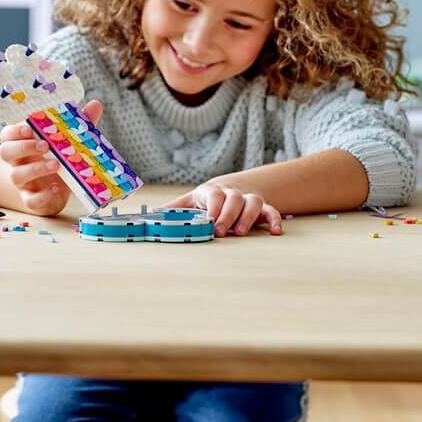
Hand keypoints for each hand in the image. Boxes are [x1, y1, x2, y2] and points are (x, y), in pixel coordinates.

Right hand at [0, 100, 102, 216]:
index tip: (29, 128)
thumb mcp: (68, 140)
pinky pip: (30, 200)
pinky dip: (43, 195)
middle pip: (5, 152)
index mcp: (23, 143)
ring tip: (56, 164)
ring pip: (16, 176)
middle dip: (22, 147)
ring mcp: (23, 182)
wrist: (59, 188)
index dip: (14, 131)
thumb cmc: (59, 157)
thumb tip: (95, 104)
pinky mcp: (31, 199)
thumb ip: (77, 124)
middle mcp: (18, 161)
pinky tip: (57, 188)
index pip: (7, 134)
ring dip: (35, 169)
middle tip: (45, 145)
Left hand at [166, 182, 282, 237]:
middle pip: (234, 198)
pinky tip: (275, 233)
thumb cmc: (205, 201)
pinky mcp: (262, 209)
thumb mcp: (188, 202)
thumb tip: (145, 216)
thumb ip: (170, 210)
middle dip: (228, 215)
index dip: (213, 206)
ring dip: (248, 217)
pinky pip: (271, 212)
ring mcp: (248, 200)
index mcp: (212, 192)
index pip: (214, 194)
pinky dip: (275, 220)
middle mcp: (232, 194)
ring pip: (253, 203)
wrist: (232, 188)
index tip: (209, 221)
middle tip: (220, 231)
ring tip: (240, 233)